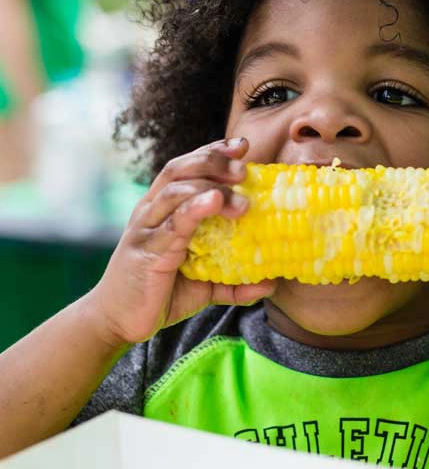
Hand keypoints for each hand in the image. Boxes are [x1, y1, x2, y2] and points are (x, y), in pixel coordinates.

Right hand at [87, 138, 275, 346]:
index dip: (214, 150)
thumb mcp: (204, 284)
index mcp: (165, 208)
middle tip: (245, 169)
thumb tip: (272, 283)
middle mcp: (153, 210)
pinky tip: (214, 201)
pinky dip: (194, 208)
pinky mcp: (146, 250)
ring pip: (175, 190)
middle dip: (214, 161)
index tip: (243, 145)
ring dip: (210, 185)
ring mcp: (147, 228)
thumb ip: (236, 281)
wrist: (117, 322)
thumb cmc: (160, 294)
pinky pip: (171, 223)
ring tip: (240, 198)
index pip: (188, 166)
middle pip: (181, 169)